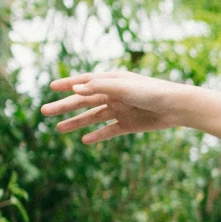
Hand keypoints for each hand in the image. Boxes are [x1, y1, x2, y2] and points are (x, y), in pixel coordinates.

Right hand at [42, 70, 185, 142]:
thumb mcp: (122, 87)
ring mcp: (121, 110)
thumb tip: (75, 89)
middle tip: (44, 112)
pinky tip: (85, 140)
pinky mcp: (129, 124)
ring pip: (93, 117)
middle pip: (84, 101)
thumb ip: (99, 88)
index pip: (85, 82)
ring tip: (59, 129)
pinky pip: (109, 130)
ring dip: (76, 122)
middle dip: (65, 106)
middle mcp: (114, 94)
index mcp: (112, 81)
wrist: (176, 106)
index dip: (68, 84)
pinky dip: (97, 135)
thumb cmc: (151, 91)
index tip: (51, 88)